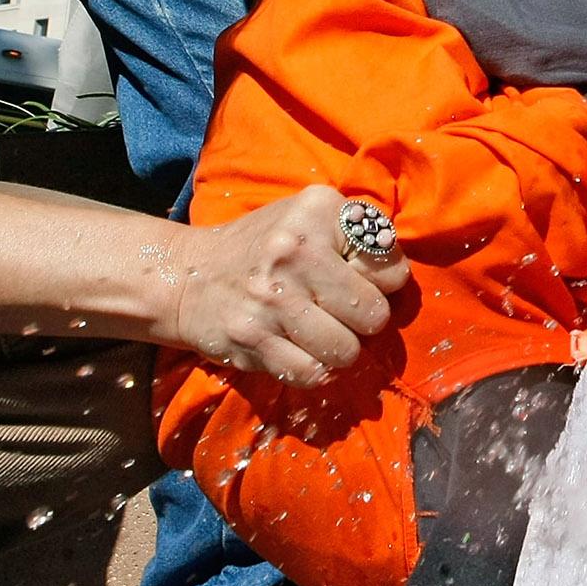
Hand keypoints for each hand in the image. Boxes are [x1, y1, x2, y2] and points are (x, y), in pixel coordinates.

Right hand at [165, 183, 410, 386]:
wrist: (188, 276)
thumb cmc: (264, 248)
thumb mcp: (309, 218)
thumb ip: (357, 235)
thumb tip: (398, 279)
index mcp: (318, 211)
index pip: (391, 267)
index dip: (381, 281)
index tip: (355, 279)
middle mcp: (296, 252)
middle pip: (374, 315)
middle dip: (363, 320)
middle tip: (338, 311)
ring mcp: (273, 299)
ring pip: (346, 351)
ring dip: (339, 349)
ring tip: (319, 331)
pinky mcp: (253, 340)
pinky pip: (313, 374)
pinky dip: (314, 370)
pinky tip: (301, 351)